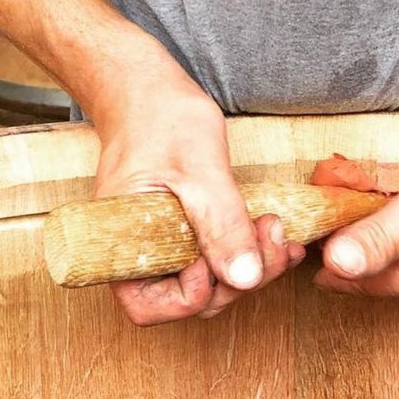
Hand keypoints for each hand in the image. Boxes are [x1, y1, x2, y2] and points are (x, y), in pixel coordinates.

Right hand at [91, 75, 305, 325]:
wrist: (147, 91)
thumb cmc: (158, 118)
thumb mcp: (197, 169)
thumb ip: (221, 224)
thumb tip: (245, 278)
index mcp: (120, 247)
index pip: (150, 307)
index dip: (193, 293)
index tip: (217, 255)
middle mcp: (140, 255)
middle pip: (191, 300)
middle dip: (238, 278)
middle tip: (272, 237)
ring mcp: (165, 247)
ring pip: (213, 284)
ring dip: (252, 266)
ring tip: (278, 230)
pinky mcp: (187, 236)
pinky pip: (218, 259)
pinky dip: (250, 252)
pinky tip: (276, 233)